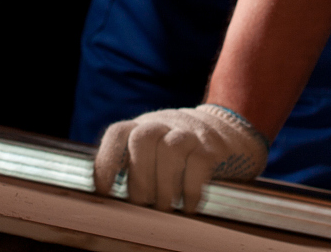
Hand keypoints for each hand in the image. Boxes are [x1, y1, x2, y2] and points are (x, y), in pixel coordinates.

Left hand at [93, 104, 268, 212]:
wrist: (225, 130)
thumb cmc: (178, 150)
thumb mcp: (153, 149)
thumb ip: (134, 165)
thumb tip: (113, 201)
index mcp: (141, 126)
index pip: (118, 133)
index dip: (107, 161)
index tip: (105, 191)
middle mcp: (162, 124)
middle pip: (142, 139)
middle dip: (139, 178)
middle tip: (144, 204)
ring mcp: (187, 132)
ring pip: (169, 149)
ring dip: (164, 185)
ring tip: (165, 206)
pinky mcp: (211, 147)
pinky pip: (198, 164)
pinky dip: (190, 190)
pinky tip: (188, 206)